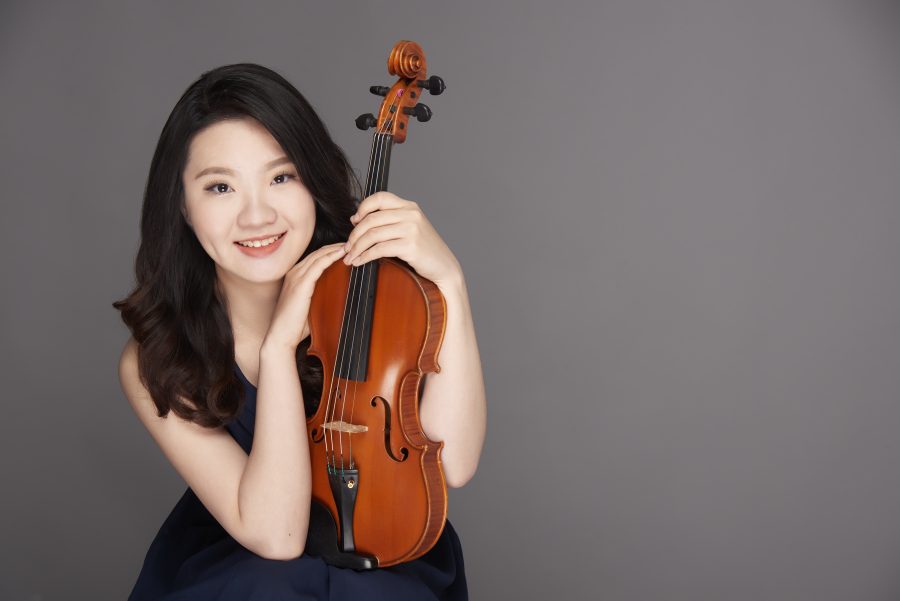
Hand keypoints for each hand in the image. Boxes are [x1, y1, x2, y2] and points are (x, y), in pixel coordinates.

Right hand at [263, 243, 347, 349]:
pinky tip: (342, 253)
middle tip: (353, 243)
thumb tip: (339, 295)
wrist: (281, 337)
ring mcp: (296, 277)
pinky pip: (318, 265)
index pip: (316, 257)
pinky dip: (331, 257)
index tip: (347, 250)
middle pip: (318, 253)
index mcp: (295, 277)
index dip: (331, 251)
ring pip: (319, 255)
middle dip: (336, 246)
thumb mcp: (311, 306)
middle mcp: (294, 273)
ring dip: (336, 249)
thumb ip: (321, 297)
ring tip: (351, 245)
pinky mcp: (301, 284)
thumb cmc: (295, 326)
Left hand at [343, 192, 460, 285]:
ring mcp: (412, 229)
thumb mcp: (410, 228)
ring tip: (350, 256)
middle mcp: (411, 214)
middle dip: (354, 234)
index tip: (354, 222)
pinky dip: (366, 256)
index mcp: (410, 207)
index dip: (363, 207)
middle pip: (372, 219)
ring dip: (357, 247)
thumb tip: (357, 219)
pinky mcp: (411, 246)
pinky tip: (360, 262)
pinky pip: (380, 249)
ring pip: (373, 234)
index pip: (380, 197)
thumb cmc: (425, 250)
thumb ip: (388, 221)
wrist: (444, 267)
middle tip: (347, 246)